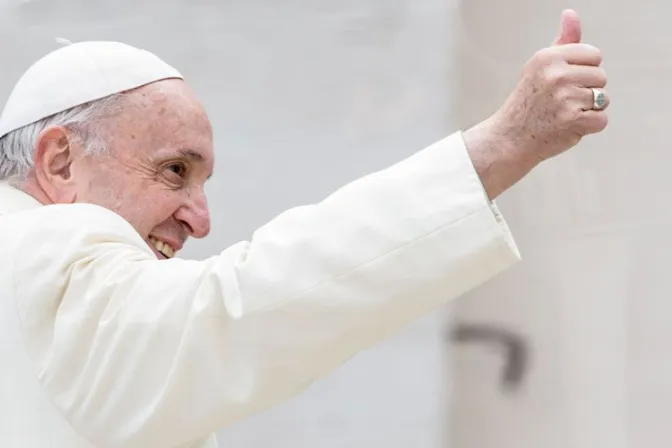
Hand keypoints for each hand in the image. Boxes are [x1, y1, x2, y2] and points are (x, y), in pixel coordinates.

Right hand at [462, 9, 609, 199]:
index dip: (582, 71)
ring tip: (562, 114)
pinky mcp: (573, 121)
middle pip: (601, 76)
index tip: (561, 84)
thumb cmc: (527, 102)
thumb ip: (562, 42)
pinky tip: (567, 127)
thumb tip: (571, 14)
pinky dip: (588, 127)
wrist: (509, 139)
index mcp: (548, 57)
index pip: (594, 55)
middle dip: (586, 91)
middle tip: (560, 102)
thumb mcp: (539, 67)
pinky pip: (601, 119)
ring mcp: (565, 98)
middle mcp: (556, 75)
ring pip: (603, 98)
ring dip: (587, 110)